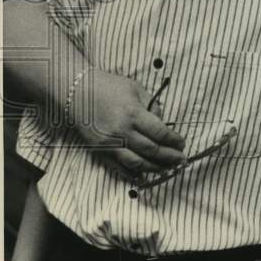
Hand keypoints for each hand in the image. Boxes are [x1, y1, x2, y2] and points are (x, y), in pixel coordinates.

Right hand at [70, 69, 185, 177]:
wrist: (77, 91)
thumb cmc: (109, 86)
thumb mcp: (136, 89)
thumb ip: (152, 106)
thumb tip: (162, 123)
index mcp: (133, 114)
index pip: (160, 133)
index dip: (174, 141)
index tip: (182, 144)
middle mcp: (122, 131)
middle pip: (151, 150)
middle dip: (169, 157)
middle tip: (181, 161)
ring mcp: (109, 143)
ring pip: (136, 163)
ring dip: (154, 168)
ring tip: (167, 169)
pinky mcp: (99, 150)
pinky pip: (118, 167)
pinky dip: (133, 173)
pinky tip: (144, 174)